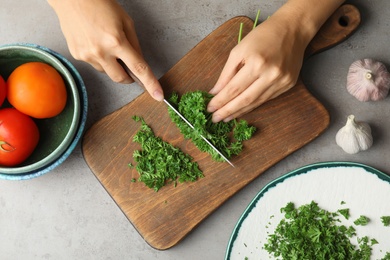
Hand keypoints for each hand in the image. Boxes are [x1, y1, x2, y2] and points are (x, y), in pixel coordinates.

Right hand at [47, 0, 163, 100]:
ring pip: (107, 72)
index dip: (150, 84)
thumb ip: (135, 45)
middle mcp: (100, 51)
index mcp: (116, 41)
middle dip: (129, 77)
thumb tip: (140, 64)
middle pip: (121, 79)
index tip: (158, 96)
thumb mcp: (126, 22)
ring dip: (112, 65)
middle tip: (128, 64)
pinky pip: (95, 65)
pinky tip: (95, 42)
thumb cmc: (101, 5)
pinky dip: (99, 58)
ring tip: (106, 44)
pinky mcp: (77, 56)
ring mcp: (87, 55)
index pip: (138, 68)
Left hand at [207, 17, 306, 122]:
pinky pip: (266, 99)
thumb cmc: (262, 36)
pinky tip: (242, 109)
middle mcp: (270, 75)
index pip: (234, 89)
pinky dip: (253, 105)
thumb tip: (215, 92)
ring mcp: (281, 82)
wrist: (292, 30)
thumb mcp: (239, 50)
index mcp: (256, 63)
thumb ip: (226, 73)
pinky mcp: (288, 85)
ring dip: (240, 111)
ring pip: (256, 102)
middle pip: (245, 99)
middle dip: (228, 111)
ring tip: (226, 117)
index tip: (209, 108)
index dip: (220, 101)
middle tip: (215, 118)